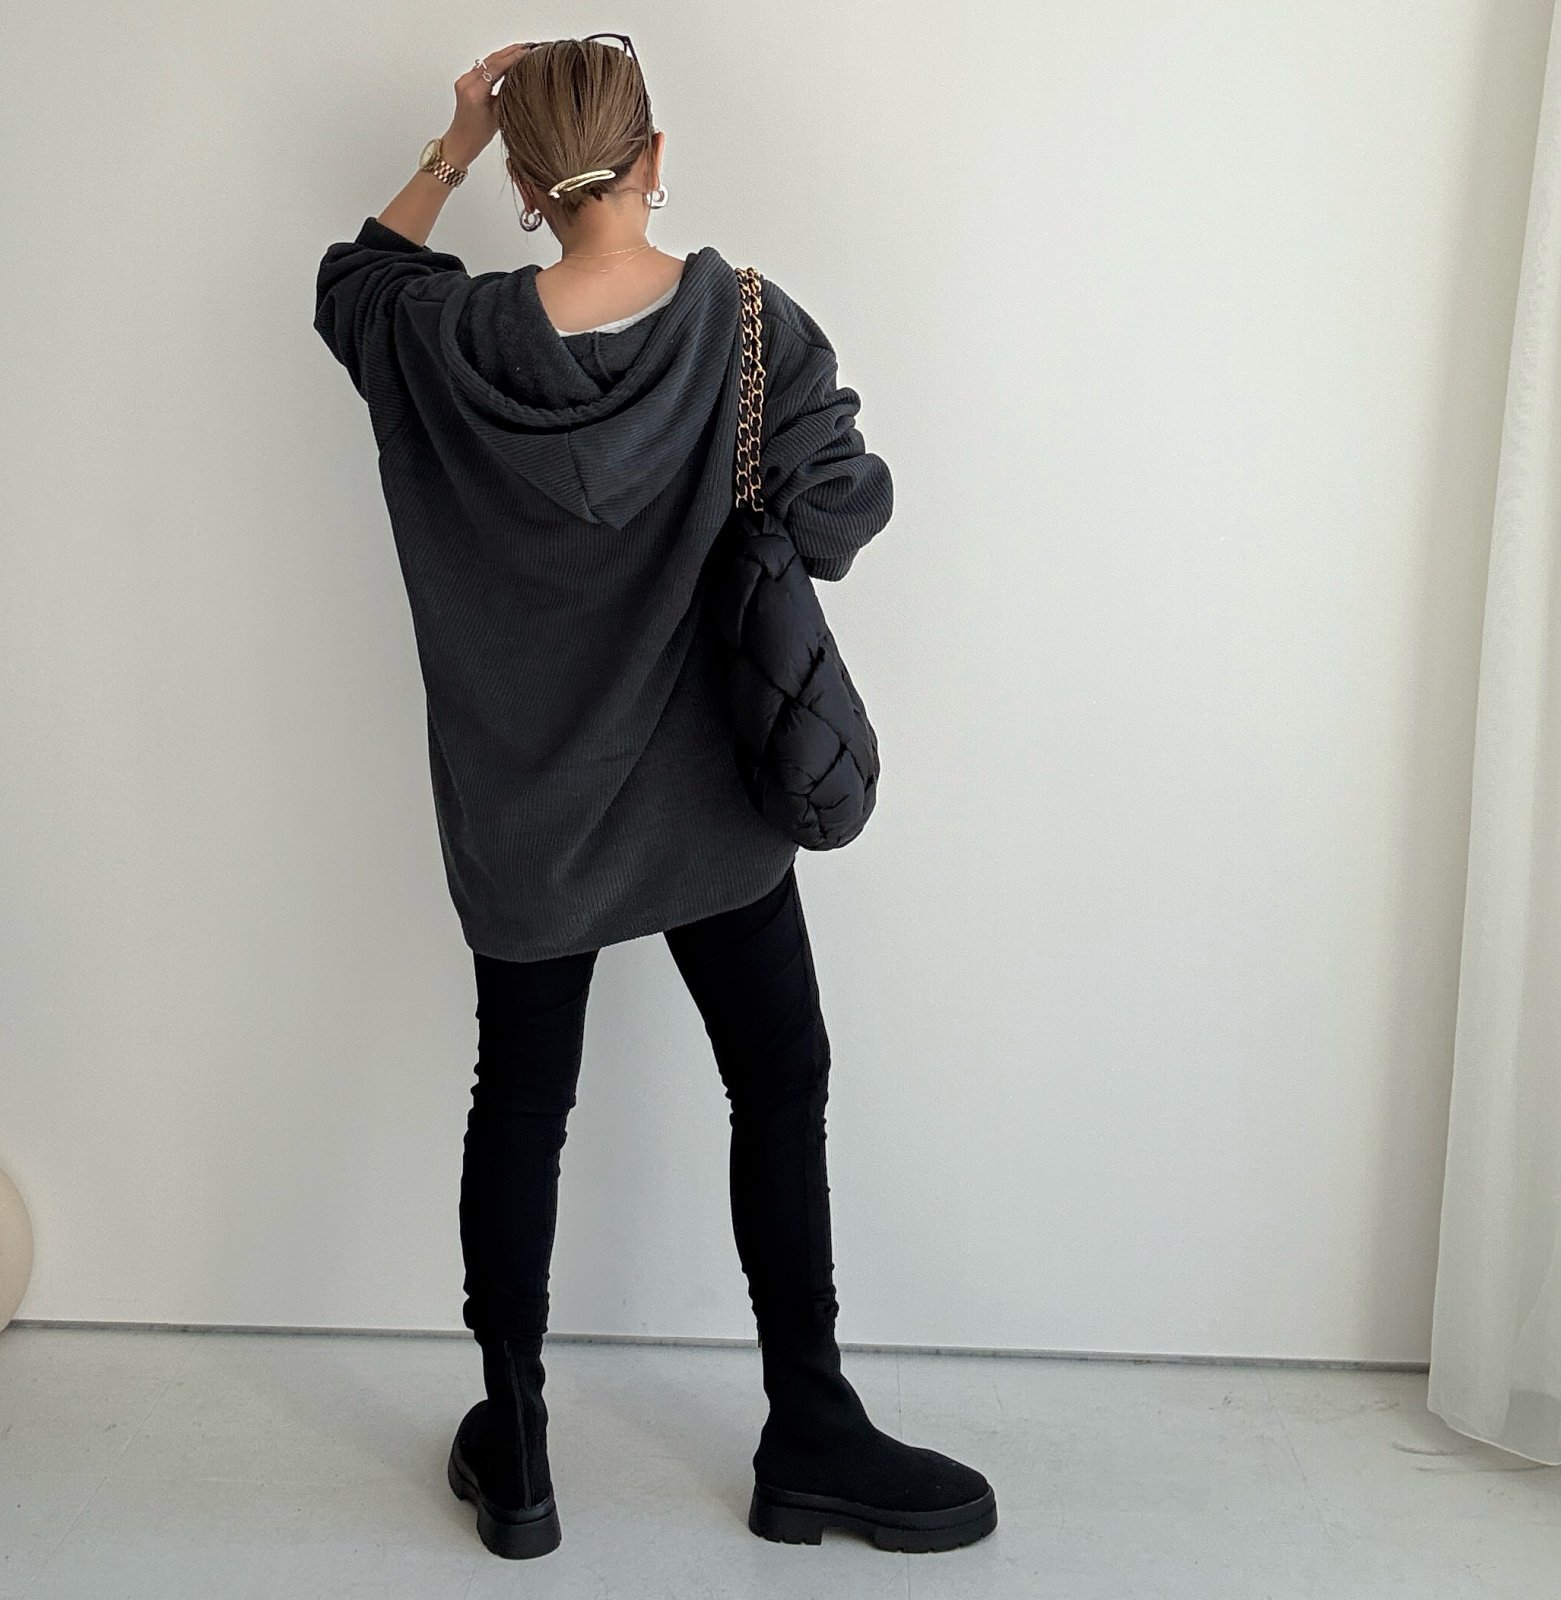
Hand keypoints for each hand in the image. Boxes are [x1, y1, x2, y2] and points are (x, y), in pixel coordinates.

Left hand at [444, 42, 530, 166]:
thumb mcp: (499, 115)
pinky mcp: (465, 81)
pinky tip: (508, 60)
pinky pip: (483, 67)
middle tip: (528, 47)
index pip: (496, 68)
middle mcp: (466, 83)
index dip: (513, 58)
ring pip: (487, 61)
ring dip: (504, 55)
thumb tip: (519, 77)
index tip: (527, 52)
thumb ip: (507, 93)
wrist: (461, 141)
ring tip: (521, 50)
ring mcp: (464, 80)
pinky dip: (496, 62)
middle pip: (491, 60)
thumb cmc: (478, 135)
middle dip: (510, 52)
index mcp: (475, 93)